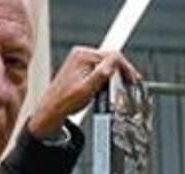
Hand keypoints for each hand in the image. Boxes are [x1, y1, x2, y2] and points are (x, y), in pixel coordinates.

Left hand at [27, 46, 141, 138]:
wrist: (52, 109)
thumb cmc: (65, 101)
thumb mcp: (87, 88)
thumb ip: (101, 74)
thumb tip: (114, 62)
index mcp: (83, 56)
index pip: (112, 55)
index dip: (126, 67)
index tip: (133, 79)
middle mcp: (81, 54)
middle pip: (110, 58)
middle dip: (122, 71)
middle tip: (131, 83)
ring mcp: (80, 60)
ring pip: (106, 64)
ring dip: (115, 74)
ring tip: (123, 85)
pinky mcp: (80, 67)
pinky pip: (99, 68)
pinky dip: (107, 76)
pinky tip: (110, 85)